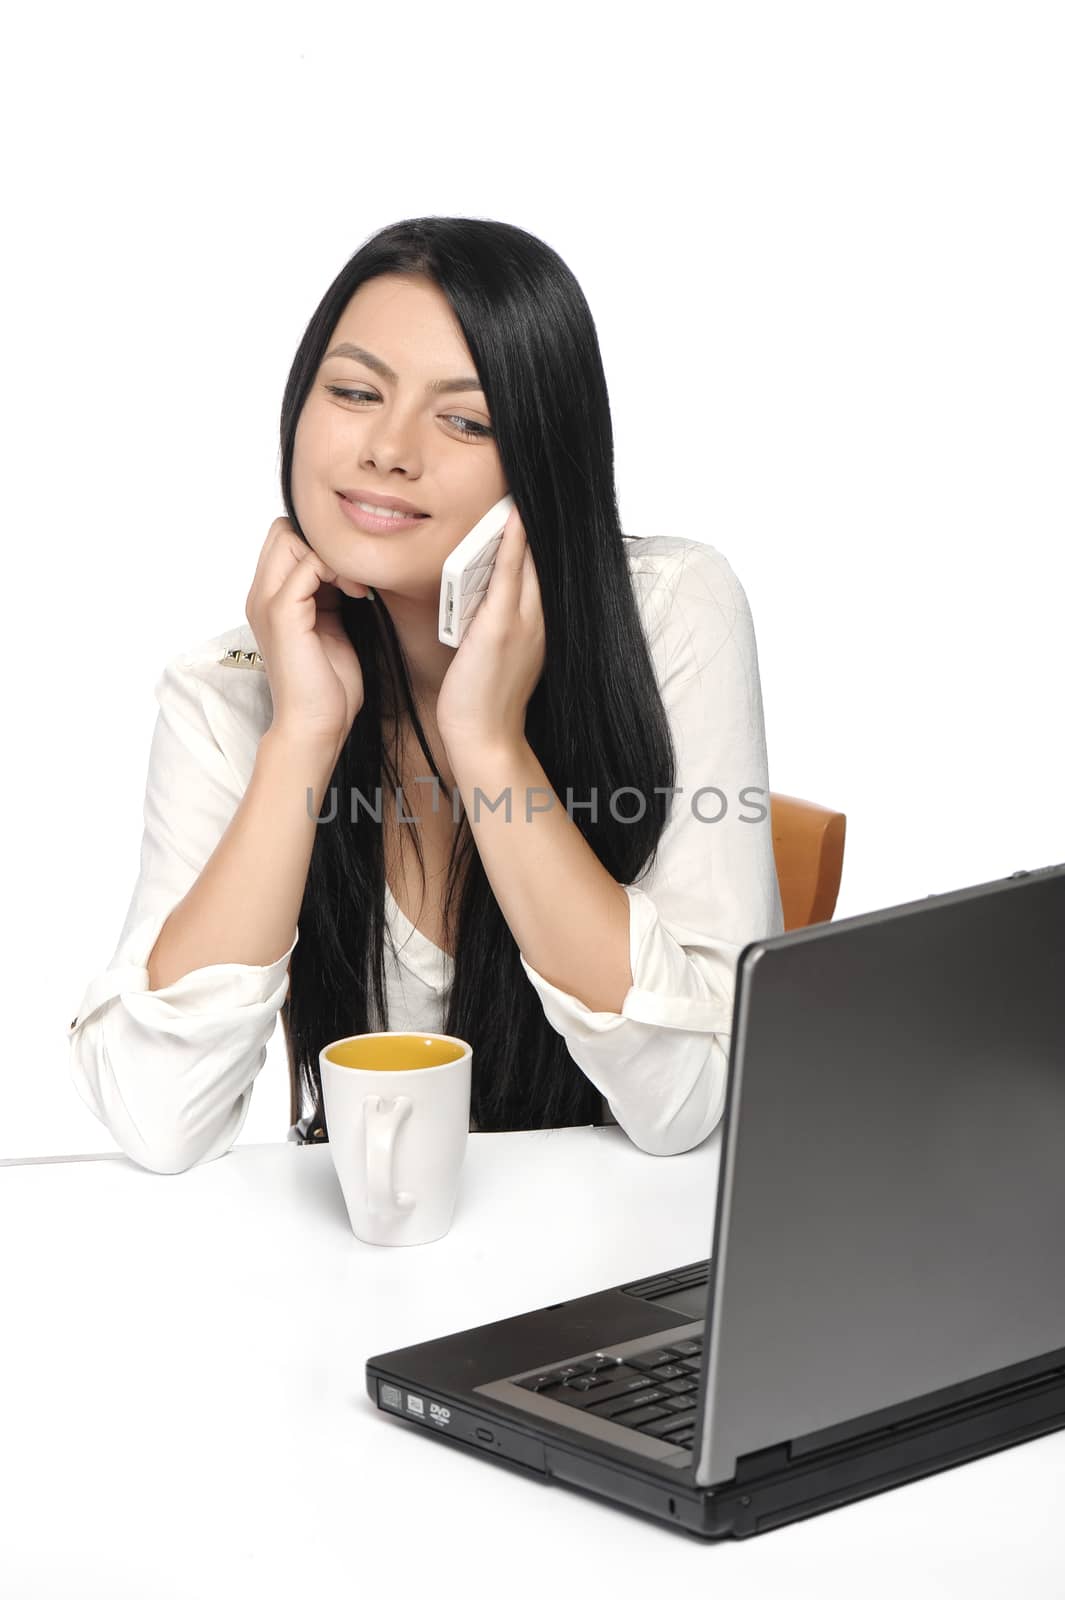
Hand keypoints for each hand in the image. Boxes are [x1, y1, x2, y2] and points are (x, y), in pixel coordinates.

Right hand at [245, 517, 370, 755]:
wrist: (316, 725)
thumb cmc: (327, 684)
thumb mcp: (330, 625)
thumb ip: (328, 593)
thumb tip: (348, 566)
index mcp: (269, 598)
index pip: (284, 538)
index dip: (320, 546)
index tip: (352, 577)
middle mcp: (260, 595)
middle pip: (281, 530)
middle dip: (323, 543)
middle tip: (353, 577)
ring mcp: (267, 602)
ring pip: (290, 537)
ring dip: (331, 554)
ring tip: (356, 587)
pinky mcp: (282, 613)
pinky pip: (308, 564)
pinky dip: (338, 571)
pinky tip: (357, 596)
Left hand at [436, 504, 545, 755]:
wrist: (485, 736)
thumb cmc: (483, 700)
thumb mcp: (497, 653)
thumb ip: (497, 621)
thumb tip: (482, 593)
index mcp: (538, 625)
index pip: (542, 570)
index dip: (538, 537)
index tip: (532, 505)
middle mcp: (538, 619)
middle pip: (542, 559)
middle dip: (538, 523)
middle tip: (531, 482)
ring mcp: (523, 622)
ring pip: (530, 561)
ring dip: (525, 524)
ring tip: (519, 489)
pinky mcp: (502, 627)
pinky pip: (510, 575)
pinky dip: (513, 545)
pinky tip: (511, 518)